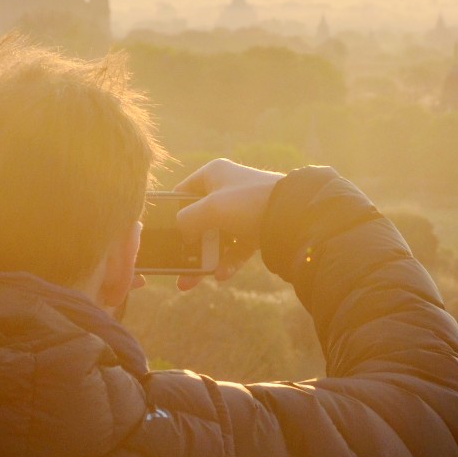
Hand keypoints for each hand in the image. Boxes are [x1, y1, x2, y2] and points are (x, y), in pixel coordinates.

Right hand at [173, 158, 284, 289]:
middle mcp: (227, 189)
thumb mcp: (209, 208)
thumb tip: (182, 232)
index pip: (182, 192)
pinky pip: (237, 248)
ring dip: (206, 259)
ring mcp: (243, 210)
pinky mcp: (257, 227)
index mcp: (213, 174)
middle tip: (176, 268)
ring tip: (191, 282)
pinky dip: (228, 261)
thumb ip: (186, 219)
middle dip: (188, 247)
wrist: (295, 214)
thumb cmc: (249, 201)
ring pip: (218, 238)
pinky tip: (222, 275)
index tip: (162, 235)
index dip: (172, 213)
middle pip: (199, 221)